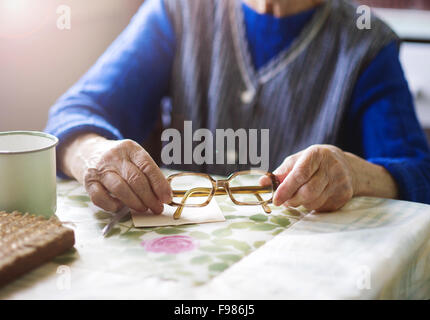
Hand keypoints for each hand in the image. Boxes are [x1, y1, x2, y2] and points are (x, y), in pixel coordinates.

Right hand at [60, 133, 171, 213]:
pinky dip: (113, 205)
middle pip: (135, 179)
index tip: (167, 198)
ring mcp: (99, 169)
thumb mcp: (133, 157)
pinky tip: (120, 207)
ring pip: (120, 189)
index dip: (159, 184)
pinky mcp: (88, 182)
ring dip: (135, 202)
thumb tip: (163, 195)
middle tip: (157, 208)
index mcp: (130, 148)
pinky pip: (100, 198)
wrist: (87, 151)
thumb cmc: (118, 159)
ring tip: (143, 208)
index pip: (148, 166)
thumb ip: (148, 173)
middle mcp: (114, 157)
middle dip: (149, 197)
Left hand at [272, 145, 398, 211]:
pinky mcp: (344, 195)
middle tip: (285, 200)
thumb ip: (280, 173)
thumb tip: (261, 183)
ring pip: (313, 202)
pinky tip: (314, 196)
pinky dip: (312, 205)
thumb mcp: (297, 161)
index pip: (300, 174)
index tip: (276, 199)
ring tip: (300, 196)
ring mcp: (340, 182)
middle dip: (292, 200)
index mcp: (316, 155)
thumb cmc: (314, 163)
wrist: (347, 166)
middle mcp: (331, 167)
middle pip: (307, 192)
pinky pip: (322, 207)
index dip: (286, 189)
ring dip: (301, 203)